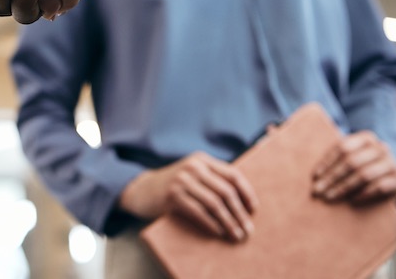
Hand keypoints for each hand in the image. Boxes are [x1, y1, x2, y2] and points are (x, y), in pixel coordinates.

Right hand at [118, 152, 257, 242]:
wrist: (142, 189)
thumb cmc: (173, 185)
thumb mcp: (192, 174)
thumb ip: (212, 179)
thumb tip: (243, 200)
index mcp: (202, 160)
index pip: (233, 174)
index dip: (247, 192)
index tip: (253, 209)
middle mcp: (193, 167)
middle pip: (226, 191)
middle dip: (240, 212)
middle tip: (248, 229)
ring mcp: (182, 181)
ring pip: (214, 204)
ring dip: (229, 222)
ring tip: (237, 235)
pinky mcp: (173, 196)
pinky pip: (199, 212)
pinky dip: (212, 224)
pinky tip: (219, 232)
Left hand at [312, 131, 395, 203]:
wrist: (389, 178)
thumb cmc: (361, 167)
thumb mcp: (350, 158)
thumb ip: (335, 159)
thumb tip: (313, 174)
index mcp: (367, 138)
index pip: (343, 147)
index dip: (328, 162)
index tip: (315, 176)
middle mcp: (381, 148)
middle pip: (352, 162)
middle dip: (332, 177)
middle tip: (318, 191)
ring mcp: (391, 163)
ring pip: (364, 174)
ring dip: (344, 187)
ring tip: (330, 196)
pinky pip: (380, 186)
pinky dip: (363, 194)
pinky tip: (351, 200)